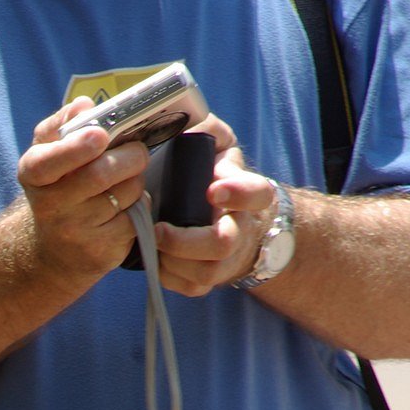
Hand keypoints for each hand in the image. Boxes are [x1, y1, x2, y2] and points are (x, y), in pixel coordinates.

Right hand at [15, 97, 151, 279]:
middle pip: (101, 174)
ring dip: (135, 181)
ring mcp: (74, 232)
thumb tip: (84, 105)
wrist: (52, 250)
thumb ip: (63, 124)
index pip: (47, 162)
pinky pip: (135, 219)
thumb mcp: (47, 154)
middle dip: (131, 156)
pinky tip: (124, 207)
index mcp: (33, 174)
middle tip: (138, 151)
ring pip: (125, 193)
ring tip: (125, 180)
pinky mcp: (99, 253)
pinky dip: (137, 207)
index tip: (100, 135)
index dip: (75, 148)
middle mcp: (49, 206)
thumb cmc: (56, 189)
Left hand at [151, 117, 278, 296]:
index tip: (213, 188)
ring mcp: (226, 258)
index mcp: (249, 194)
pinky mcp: (208, 279)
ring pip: (206, 272)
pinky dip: (170, 276)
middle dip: (188, 240)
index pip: (257, 193)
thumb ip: (208, 130)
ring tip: (152, 240)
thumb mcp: (217, 146)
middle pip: (224, 244)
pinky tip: (157, 258)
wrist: (225, 216)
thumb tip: (191, 121)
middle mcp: (241, 229)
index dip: (239, 192)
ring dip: (173, 260)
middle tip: (160, 228)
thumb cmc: (215, 176)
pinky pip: (191, 287)